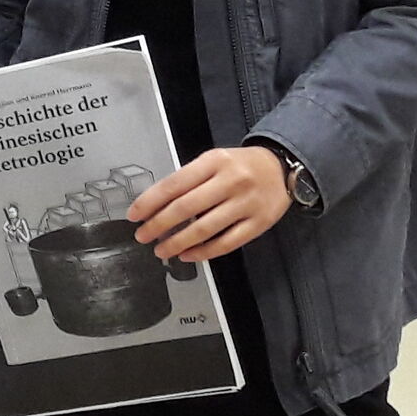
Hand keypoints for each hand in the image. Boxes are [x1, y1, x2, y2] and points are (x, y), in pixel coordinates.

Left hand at [129, 146, 289, 263]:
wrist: (282, 168)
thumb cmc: (240, 165)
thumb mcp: (213, 160)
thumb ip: (189, 178)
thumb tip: (156, 205)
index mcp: (214, 161)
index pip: (174, 184)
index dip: (150, 202)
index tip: (134, 215)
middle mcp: (230, 181)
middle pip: (186, 208)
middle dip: (159, 225)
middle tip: (142, 236)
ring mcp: (246, 204)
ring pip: (205, 229)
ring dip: (178, 243)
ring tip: (162, 250)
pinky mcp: (259, 223)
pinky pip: (227, 243)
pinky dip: (204, 252)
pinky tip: (188, 255)